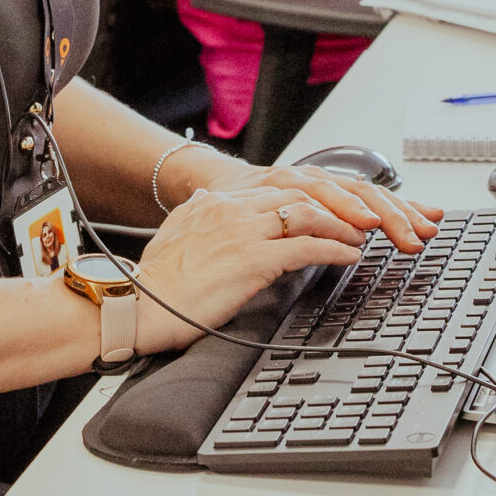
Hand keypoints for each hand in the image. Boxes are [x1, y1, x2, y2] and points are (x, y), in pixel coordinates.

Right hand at [130, 182, 373, 351]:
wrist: (137, 305)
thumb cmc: (153, 282)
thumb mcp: (172, 232)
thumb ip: (193, 214)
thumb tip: (201, 201)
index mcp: (213, 202)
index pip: (272, 189)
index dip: (306, 198)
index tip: (324, 208)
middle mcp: (230, 208)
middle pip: (297, 195)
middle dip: (332, 206)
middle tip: (355, 218)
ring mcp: (243, 232)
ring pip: (307, 215)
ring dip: (340, 225)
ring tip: (359, 236)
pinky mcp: (253, 260)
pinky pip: (307, 248)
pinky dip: (334, 250)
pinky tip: (348, 257)